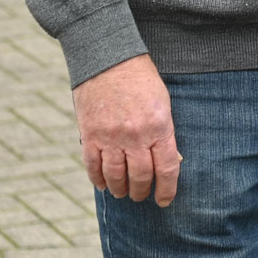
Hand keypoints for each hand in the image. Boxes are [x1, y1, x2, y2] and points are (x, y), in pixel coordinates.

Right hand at [71, 54, 180, 206]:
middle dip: (141, 192)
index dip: (167, 189)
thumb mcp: (162, 103)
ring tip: (123, 193)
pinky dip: (98, 179)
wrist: (109, 58)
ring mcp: (111, 136)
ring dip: (120, 189)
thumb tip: (165, 161)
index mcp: (159, 126)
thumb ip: (163, 132)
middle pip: (140, 177)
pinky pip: (93, 166)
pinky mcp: (91, 134)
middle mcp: (136, 135)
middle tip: (140, 196)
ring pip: (116, 176)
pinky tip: (103, 184)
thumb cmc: (141, 79)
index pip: (166, 168)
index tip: (164, 200)